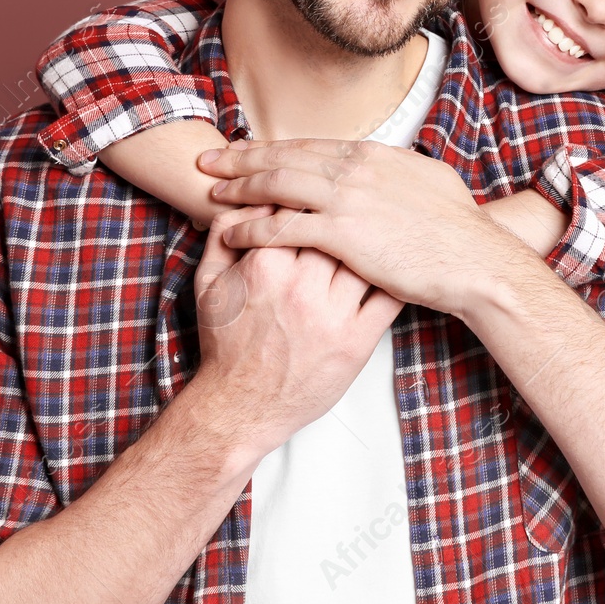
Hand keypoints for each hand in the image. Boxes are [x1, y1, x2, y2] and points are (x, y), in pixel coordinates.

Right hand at [192, 205, 404, 454]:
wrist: (240, 405)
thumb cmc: (225, 344)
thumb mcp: (208, 283)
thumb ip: (222, 236)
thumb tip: (242, 201)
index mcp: (265, 264)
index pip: (298, 209)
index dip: (310, 199)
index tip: (318, 198)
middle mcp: (301, 286)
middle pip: (336, 228)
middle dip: (342, 216)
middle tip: (354, 209)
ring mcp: (332, 314)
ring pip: (364, 257)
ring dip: (371, 243)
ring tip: (376, 234)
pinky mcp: (356, 341)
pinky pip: (388, 299)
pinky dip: (395, 279)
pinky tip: (396, 267)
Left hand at [197, 139, 516, 315]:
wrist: (474, 260)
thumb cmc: (458, 230)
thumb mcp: (428, 182)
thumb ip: (397, 172)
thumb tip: (391, 163)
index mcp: (371, 155)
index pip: (307, 146)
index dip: (270, 148)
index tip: (245, 150)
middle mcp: (353, 168)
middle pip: (282, 158)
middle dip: (240, 159)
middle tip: (209, 162)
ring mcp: (346, 199)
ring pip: (276, 186)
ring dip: (238, 190)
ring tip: (212, 195)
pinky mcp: (341, 234)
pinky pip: (282, 227)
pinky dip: (250, 229)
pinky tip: (230, 234)